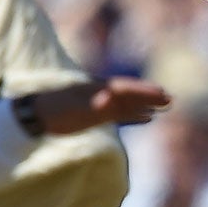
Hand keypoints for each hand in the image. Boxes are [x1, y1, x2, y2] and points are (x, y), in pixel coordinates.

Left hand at [29, 76, 169, 132]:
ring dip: (146, 104)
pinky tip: (147, 117)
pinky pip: (122, 112)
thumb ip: (94, 104)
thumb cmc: (55, 110)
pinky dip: (136, 114)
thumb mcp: (73, 108)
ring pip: (129, 103)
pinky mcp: (97, 113)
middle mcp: (102, 93)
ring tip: (165, 107)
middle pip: (131, 94)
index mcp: (98, 88)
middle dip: (150, 96)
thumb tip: (110, 97)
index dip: (144, 91)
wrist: (36, 114)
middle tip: (171, 99)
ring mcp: (100, 103)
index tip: (162, 93)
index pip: (126, 89)